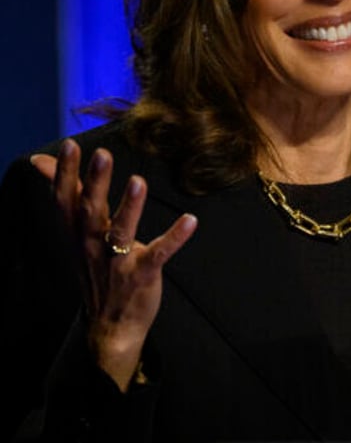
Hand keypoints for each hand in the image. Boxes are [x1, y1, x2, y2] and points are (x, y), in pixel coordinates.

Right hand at [31, 139, 196, 390]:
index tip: (70, 145)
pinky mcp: (143, 274)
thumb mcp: (75, 232)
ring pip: (121, 232)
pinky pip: (159, 254)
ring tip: (138, 181)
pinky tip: (191, 220)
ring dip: (129, 207)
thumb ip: (68, 194)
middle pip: (90, 211)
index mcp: (77, 234)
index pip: (65, 200)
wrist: (110, 325)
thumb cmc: (95, 268)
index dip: (66, 174)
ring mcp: (117, 262)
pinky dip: (175, 238)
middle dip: (94, 183)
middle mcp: (93, 245)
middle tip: (102, 154)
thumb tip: (39, 161)